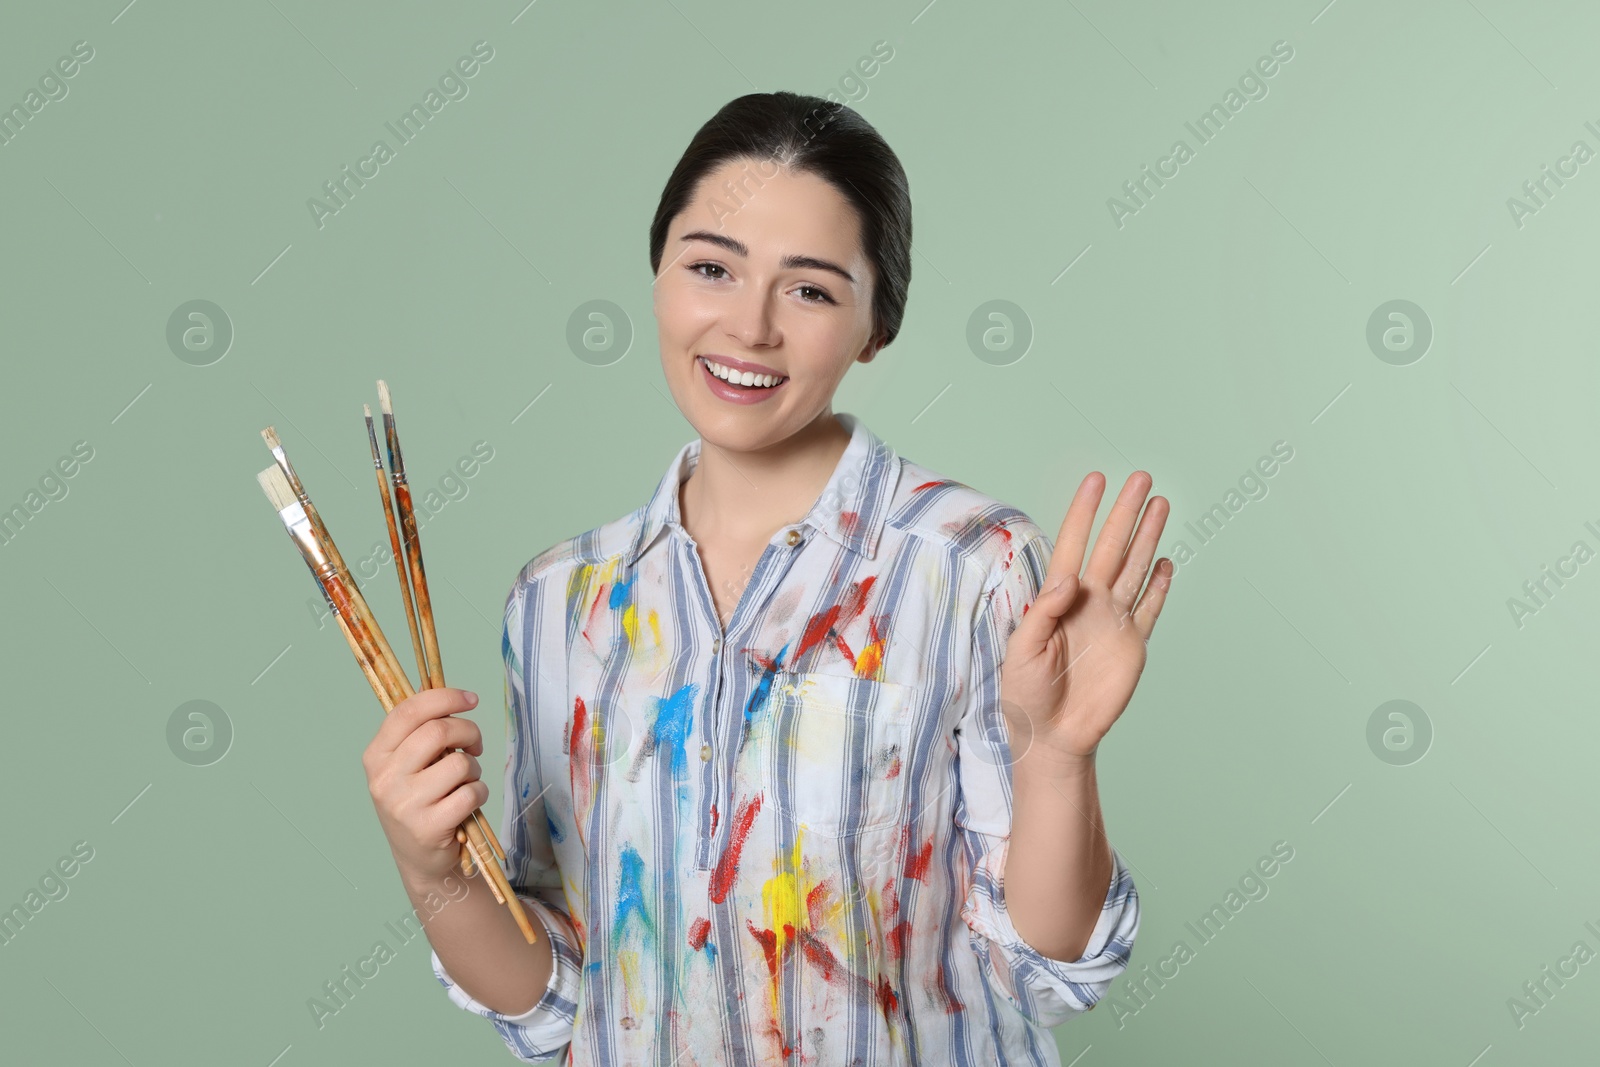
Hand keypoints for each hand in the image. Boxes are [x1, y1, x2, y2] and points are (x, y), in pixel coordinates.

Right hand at [362, 687, 487, 887]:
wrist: (419, 859)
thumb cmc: (419, 802)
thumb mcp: (408, 765)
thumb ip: (421, 732)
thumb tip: (446, 692)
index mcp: (376, 755)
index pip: (409, 711)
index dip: (444, 697)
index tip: (471, 699)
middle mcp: (384, 778)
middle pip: (438, 731)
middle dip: (469, 731)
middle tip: (475, 745)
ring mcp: (404, 804)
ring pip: (459, 763)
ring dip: (474, 769)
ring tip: (466, 781)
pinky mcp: (427, 827)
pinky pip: (470, 793)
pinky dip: (480, 793)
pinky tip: (469, 802)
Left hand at [1000, 471, 1173, 767]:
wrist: (1053, 735)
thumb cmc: (1026, 694)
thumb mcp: (1022, 652)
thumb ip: (1042, 613)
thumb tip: (1068, 580)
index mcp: (1058, 599)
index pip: (1074, 544)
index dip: (1085, 513)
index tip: (1096, 480)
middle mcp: (1089, 602)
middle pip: (1112, 547)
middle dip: (1125, 512)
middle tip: (1140, 477)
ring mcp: (1113, 621)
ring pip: (1135, 568)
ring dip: (1146, 537)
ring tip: (1159, 504)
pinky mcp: (1133, 645)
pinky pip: (1150, 608)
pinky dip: (1158, 586)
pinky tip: (1165, 562)